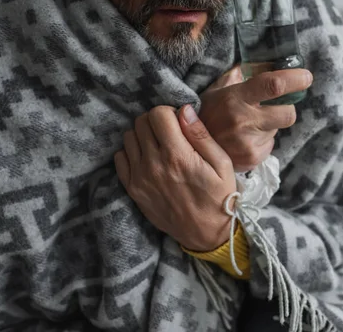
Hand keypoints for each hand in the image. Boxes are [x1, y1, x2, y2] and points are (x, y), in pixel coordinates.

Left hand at [114, 105, 236, 251]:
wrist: (207, 234)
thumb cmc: (220, 196)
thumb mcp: (222, 163)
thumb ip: (201, 134)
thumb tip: (184, 109)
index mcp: (177, 155)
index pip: (158, 114)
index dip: (170, 112)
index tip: (179, 122)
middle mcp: (153, 164)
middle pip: (141, 122)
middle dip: (156, 121)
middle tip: (170, 132)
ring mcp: (139, 178)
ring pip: (129, 137)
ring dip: (143, 135)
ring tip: (159, 145)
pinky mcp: (133, 189)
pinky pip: (120, 158)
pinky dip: (132, 152)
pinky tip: (148, 159)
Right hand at [200, 66, 312, 171]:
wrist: (189, 146)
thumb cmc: (207, 112)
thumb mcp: (219, 88)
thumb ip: (242, 74)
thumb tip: (269, 62)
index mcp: (236, 97)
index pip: (273, 85)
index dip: (295, 79)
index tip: (306, 77)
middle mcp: (244, 120)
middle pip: (288, 113)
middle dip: (287, 108)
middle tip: (276, 106)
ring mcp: (248, 142)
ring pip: (277, 130)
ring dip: (269, 125)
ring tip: (247, 126)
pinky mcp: (252, 158)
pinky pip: (269, 145)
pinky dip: (261, 141)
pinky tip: (245, 139)